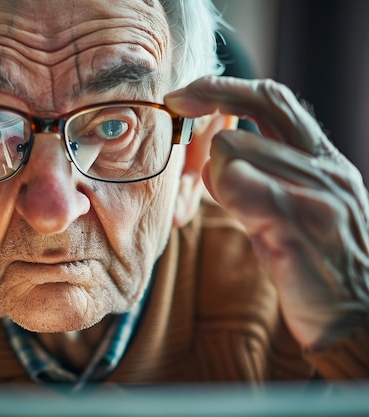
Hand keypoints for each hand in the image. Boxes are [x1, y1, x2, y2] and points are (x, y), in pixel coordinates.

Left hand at [166, 76, 368, 349]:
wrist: (360, 317)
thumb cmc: (314, 263)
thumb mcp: (289, 208)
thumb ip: (257, 177)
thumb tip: (211, 154)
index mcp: (323, 159)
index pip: (275, 98)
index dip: (226, 86)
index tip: (183, 93)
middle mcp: (325, 166)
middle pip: (260, 101)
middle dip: (209, 96)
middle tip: (175, 105)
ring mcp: (316, 193)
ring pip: (235, 147)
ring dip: (217, 174)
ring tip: (241, 209)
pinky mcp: (300, 226)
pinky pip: (238, 185)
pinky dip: (225, 195)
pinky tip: (246, 221)